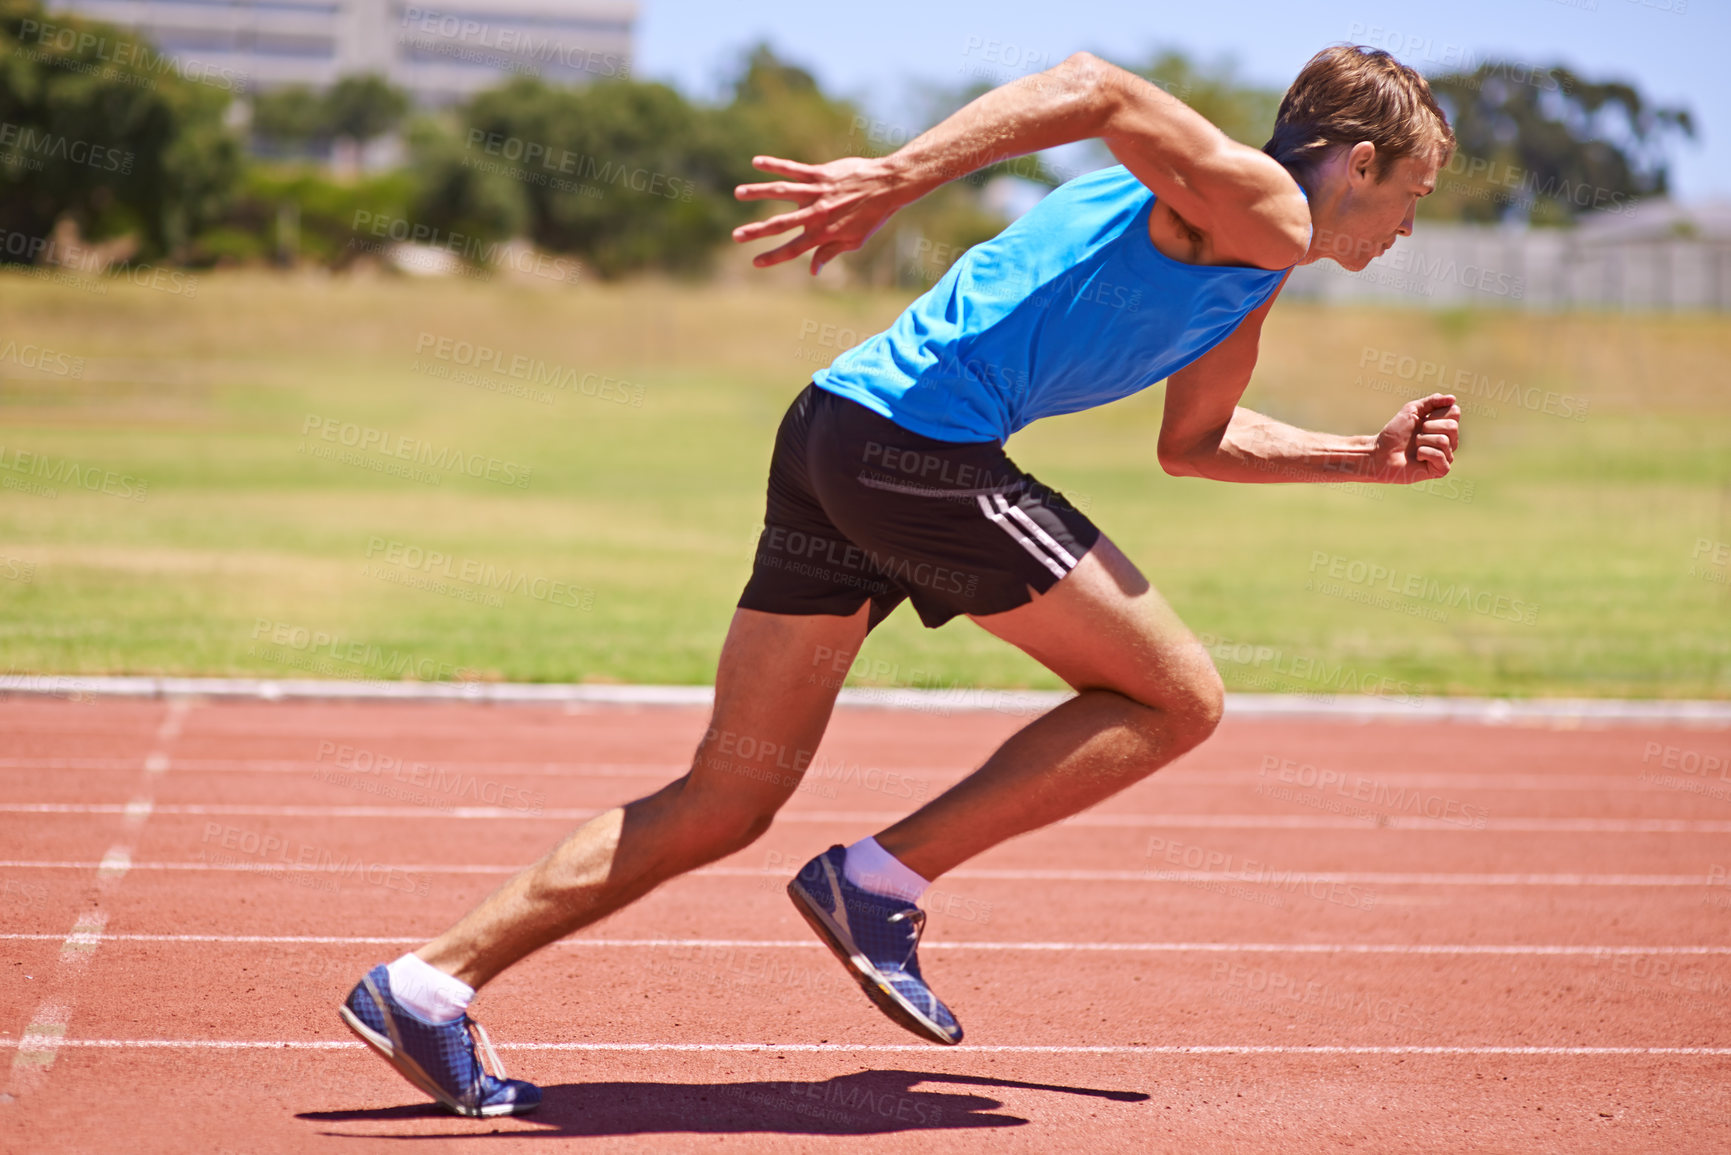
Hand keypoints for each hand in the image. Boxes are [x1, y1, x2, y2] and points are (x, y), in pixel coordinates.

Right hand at [731, 155, 912, 274]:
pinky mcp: (819, 174)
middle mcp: (816, 213)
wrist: (887, 186)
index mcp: (823, 233)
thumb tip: (812, 271)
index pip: (792, 249)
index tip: (754, 262)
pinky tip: (756, 162)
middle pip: (780, 224)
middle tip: (736, 235)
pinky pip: (793, 170)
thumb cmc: (872, 216)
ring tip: (738, 193)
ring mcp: (816, 192)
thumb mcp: (854, 241)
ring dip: (757, 192)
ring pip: (781, 192)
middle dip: (756, 231)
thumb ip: (829, 253)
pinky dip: (774, 165)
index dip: (773, 257)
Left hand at [1369, 393, 1460, 482]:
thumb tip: (1453, 398)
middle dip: (1428, 428)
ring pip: (1444, 441)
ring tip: (1415, 446)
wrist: (1380, 452)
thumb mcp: (1412, 410)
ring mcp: (1446, 455)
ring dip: (1422, 441)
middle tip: (1416, 435)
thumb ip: (1432, 401)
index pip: (1455, 412)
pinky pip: (1440, 456)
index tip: (1422, 420)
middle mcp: (1450, 440)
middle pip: (1452, 426)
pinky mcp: (1441, 470)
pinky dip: (1424, 453)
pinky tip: (1417, 457)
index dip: (1436, 414)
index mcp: (1444, 425)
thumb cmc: (1395, 432)